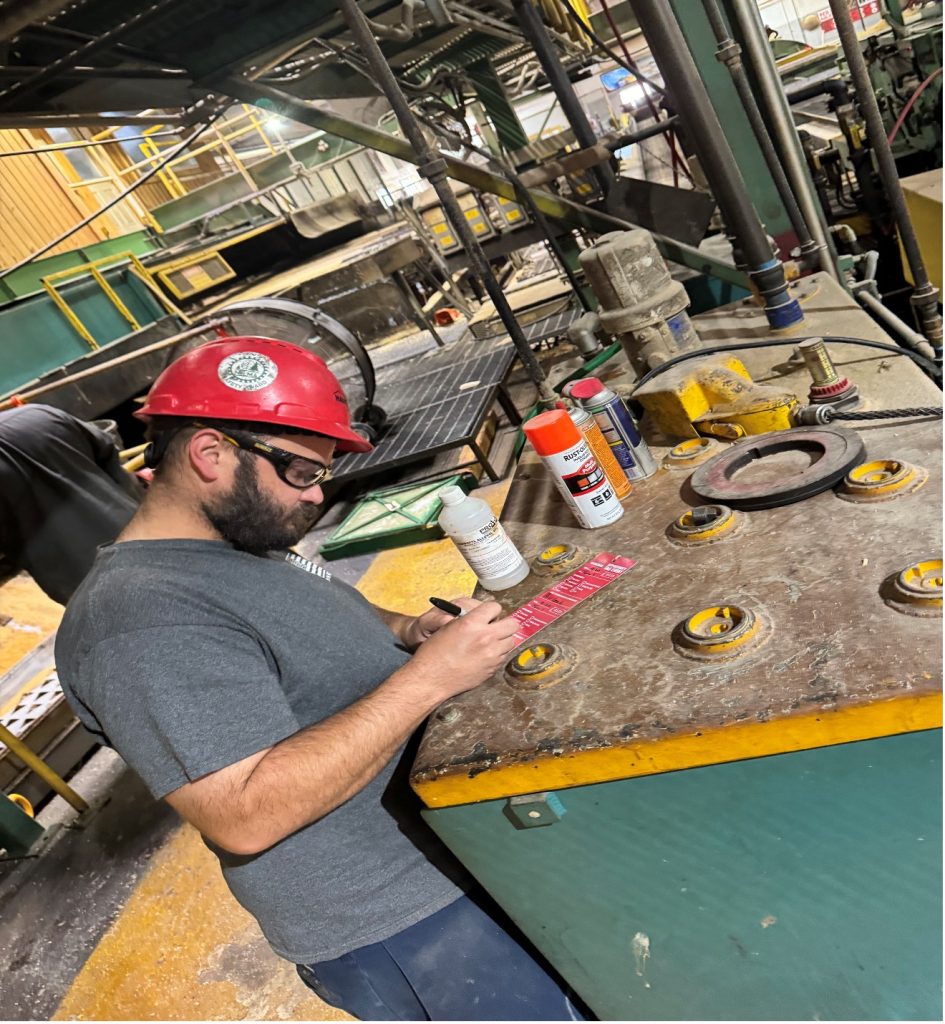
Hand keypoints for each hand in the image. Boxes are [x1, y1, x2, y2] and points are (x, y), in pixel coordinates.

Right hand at [400, 601, 520, 701]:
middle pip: (512, 624)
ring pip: (511, 641)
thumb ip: (469, 620)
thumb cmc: (434, 652)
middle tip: (495, 627)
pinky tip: (486, 654)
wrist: (431, 678)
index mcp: (472, 623)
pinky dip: (499, 653)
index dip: (491, 610)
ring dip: (503, 639)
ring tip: (491, 642)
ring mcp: (491, 655)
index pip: (495, 607)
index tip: (488, 614)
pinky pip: (504, 656)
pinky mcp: (492, 668)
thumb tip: (482, 617)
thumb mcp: (448, 627)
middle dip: (505, 623)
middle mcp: (485, 637)